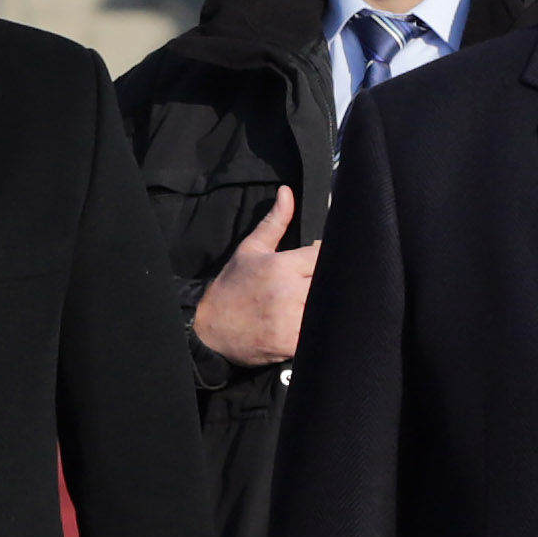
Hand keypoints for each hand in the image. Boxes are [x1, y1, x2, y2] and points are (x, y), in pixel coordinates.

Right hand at [189, 186, 319, 367]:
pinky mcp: (291, 344)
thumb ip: (274, 222)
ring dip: (326, 307)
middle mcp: (288, 293)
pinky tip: (311, 326)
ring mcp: (291, 321)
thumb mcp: (250, 250)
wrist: (208, 329)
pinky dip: (318, 331)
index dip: (326, 258)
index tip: (319, 263)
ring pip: (327, 308)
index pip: (324, 255)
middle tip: (320, 285)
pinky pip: (318, 335)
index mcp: (281, 266)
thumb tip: (287, 193)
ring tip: (317, 305)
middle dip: (329, 282)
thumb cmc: (231, 287)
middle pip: (330, 282)